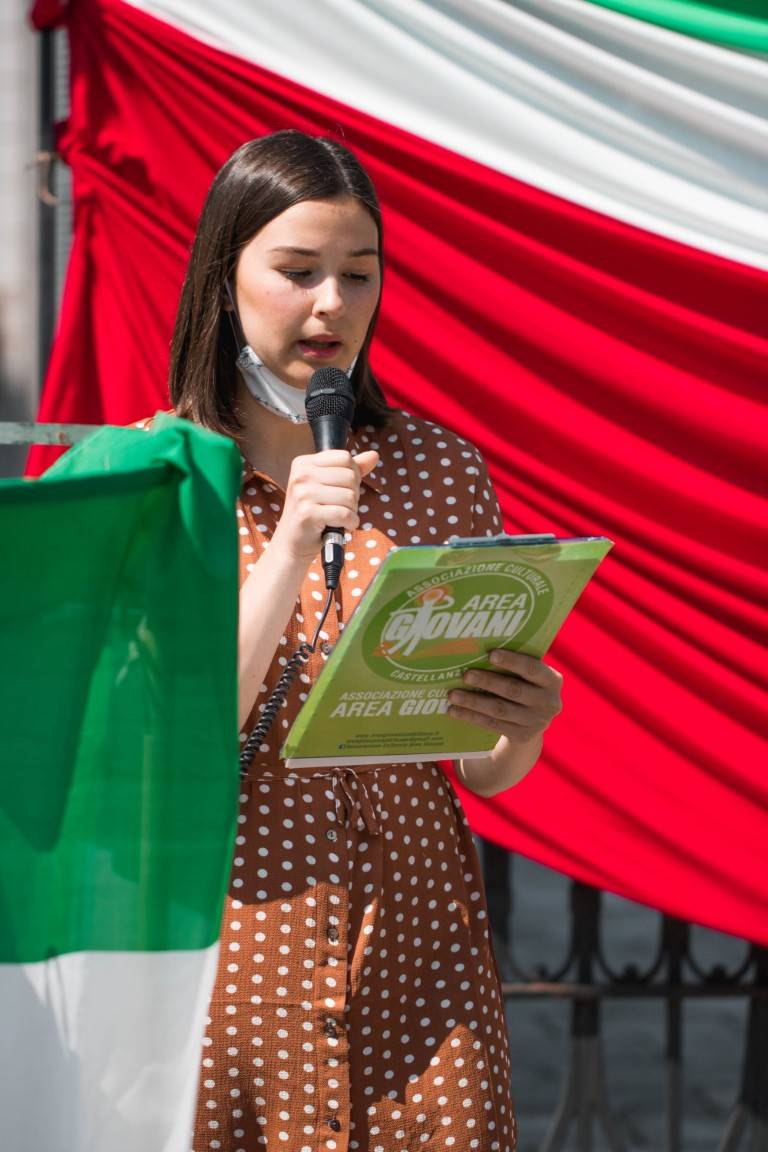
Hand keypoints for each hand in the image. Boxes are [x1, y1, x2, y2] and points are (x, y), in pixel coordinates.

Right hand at [271, 449, 378, 563]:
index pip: (345, 457)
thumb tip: (374, 455)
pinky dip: (350, 523)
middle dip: (353, 495)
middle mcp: (301, 475)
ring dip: (352, 511)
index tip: (343, 490)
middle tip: (340, 507)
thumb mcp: (329, 486)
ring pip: (350, 496)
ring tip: (338, 517)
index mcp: (304, 463)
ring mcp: (302, 494)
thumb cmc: (313, 513)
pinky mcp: (307, 513)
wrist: (292, 543)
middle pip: (350, 476)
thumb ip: (351, 470)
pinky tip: (341, 526)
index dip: (353, 475)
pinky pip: (345, 514)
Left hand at [448, 649, 562, 744]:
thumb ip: (515, 663)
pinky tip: (454, 711)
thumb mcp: (528, 675)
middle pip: (513, 690)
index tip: (491, 654)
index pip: (533, 668)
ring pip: (500, 710)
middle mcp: (549, 703)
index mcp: (552, 680)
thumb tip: (477, 647)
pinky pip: (492, 724)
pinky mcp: (522, 736)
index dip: (512, 661)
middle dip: (488, 681)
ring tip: (453, 694)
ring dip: (474, 702)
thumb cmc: (524, 685)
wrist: (533, 721)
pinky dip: (471, 717)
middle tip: (466, 674)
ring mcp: (536, 722)